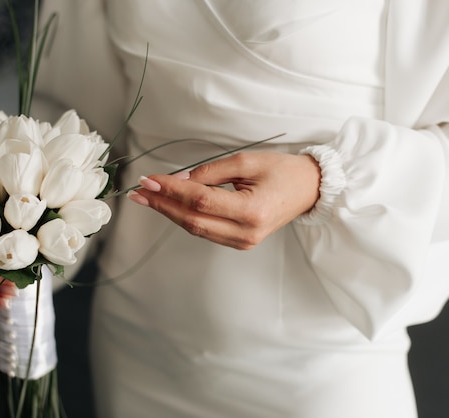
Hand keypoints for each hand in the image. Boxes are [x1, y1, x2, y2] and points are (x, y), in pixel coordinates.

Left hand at [127, 152, 320, 249]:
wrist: (308, 190)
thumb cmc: (282, 171)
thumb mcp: (246, 161)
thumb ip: (210, 172)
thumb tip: (179, 181)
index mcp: (252, 211)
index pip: (200, 201)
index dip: (171, 191)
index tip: (149, 180)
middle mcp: (246, 232)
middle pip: (193, 220)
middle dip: (162, 205)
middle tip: (139, 192)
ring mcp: (243, 242)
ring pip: (195, 229)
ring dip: (169, 213)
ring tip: (148, 198)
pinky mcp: (240, 243)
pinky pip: (205, 231)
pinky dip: (185, 218)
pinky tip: (170, 206)